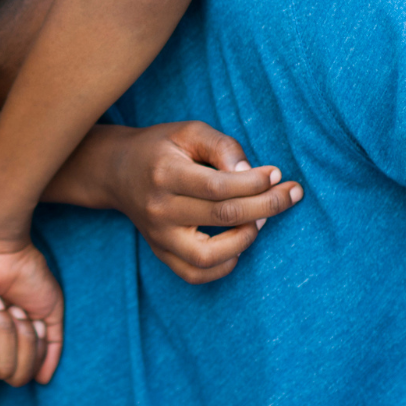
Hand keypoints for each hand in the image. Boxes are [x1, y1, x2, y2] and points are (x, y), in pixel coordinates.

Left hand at [0, 236, 61, 385]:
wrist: (0, 251)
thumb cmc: (24, 273)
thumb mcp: (47, 315)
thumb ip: (49, 348)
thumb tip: (42, 379)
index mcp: (5, 342)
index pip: (26, 373)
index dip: (37, 351)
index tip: (33, 318)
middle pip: (15, 377)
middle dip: (25, 343)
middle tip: (15, 310)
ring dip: (7, 335)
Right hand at [100, 121, 302, 282]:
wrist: (115, 171)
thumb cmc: (161, 148)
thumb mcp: (190, 132)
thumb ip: (223, 146)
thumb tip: (254, 174)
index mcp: (165, 173)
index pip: (219, 187)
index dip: (255, 183)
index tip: (276, 174)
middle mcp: (159, 209)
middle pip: (222, 217)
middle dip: (267, 206)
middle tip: (290, 194)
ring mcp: (158, 236)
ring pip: (208, 256)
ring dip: (245, 240)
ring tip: (259, 221)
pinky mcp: (160, 251)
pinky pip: (194, 274)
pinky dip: (223, 266)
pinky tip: (238, 244)